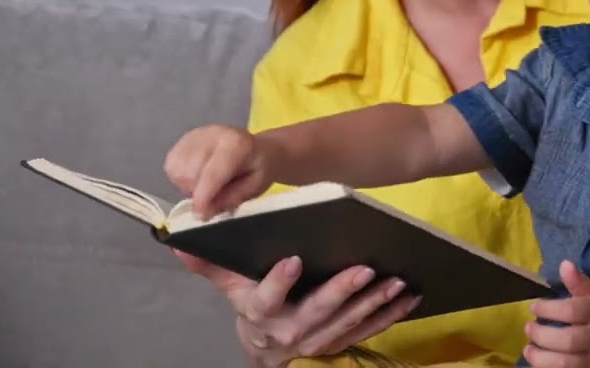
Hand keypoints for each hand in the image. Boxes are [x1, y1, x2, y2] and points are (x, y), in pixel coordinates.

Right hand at [164, 124, 271, 218]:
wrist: (260, 149)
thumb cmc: (258, 169)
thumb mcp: (255, 187)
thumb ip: (230, 199)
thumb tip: (203, 212)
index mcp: (237, 144)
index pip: (213, 172)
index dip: (204, 196)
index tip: (200, 215)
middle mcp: (212, 133)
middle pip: (190, 173)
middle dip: (199, 192)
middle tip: (215, 194)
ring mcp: (194, 134)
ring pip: (177, 171)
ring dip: (189, 185)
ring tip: (208, 182)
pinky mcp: (182, 139)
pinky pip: (171, 167)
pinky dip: (181, 178)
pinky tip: (198, 175)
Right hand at [174, 250, 421, 366]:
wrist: (266, 348)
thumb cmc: (252, 304)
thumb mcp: (230, 285)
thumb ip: (211, 263)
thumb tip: (180, 240)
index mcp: (262, 313)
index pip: (267, 299)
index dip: (278, 282)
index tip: (293, 259)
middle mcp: (291, 331)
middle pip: (317, 312)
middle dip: (341, 291)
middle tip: (363, 268)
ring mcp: (319, 339)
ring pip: (348, 322)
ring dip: (374, 302)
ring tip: (394, 278)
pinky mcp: (342, 341)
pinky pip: (370, 329)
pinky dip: (391, 314)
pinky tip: (410, 295)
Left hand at [523, 260, 589, 367]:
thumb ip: (578, 282)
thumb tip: (564, 264)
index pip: (572, 311)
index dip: (549, 309)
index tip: (534, 307)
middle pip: (569, 340)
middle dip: (542, 335)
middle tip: (528, 328)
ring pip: (567, 364)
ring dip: (542, 358)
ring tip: (528, 349)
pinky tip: (539, 362)